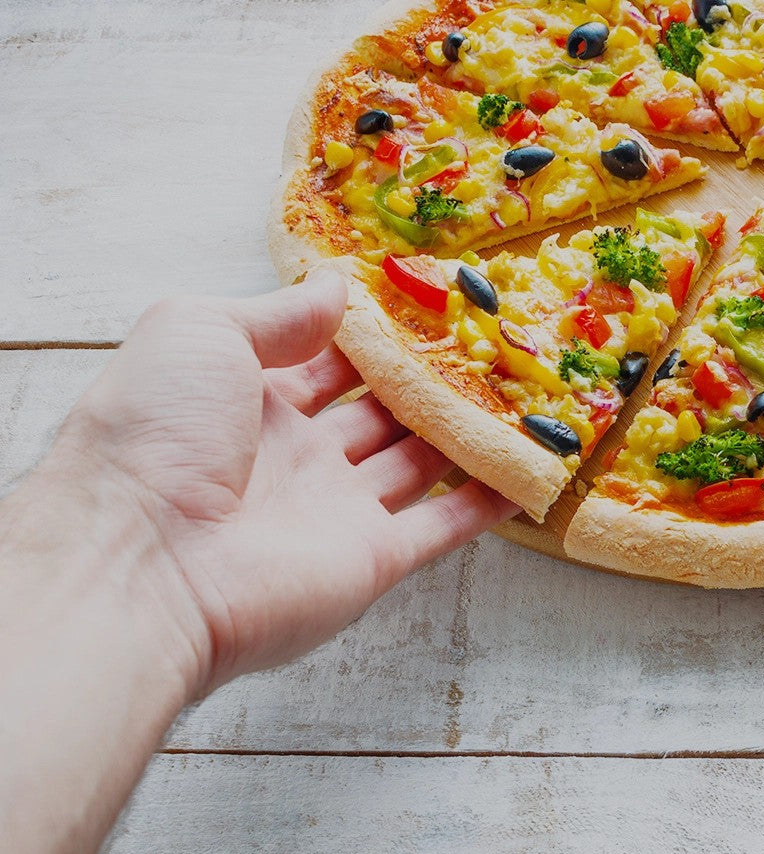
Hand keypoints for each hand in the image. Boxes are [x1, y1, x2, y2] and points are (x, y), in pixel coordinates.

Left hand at [44, 270, 516, 693]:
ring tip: (523, 392)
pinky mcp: (373, 558)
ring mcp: (336, 510)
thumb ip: (275, 313)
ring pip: (420, 462)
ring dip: (466, 432)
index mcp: (245, 400)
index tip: (428, 300)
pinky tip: (528, 470)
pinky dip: (486, 501)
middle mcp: (294, 457)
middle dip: (428, 380)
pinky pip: (443, 526)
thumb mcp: (198, 332)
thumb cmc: (153, 434)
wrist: (141, 562)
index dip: (372, 331)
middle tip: (488, 341)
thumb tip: (336, 287)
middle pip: (379, 410)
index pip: (323, 358)